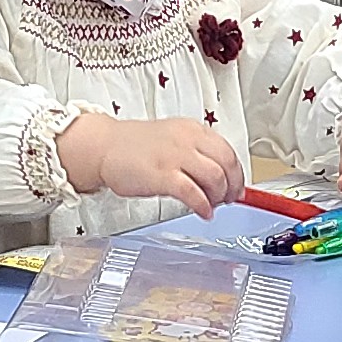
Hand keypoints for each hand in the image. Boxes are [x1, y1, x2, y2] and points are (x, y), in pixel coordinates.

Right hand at [57, 113, 243, 213]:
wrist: (104, 147)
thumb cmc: (134, 146)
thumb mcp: (172, 138)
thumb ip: (196, 152)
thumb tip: (220, 175)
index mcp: (192, 130)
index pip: (228, 150)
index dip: (237, 173)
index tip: (237, 186)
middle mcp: (187, 140)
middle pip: (227, 164)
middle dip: (233, 186)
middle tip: (228, 199)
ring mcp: (175, 157)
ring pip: (215, 178)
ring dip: (219, 197)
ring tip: (212, 205)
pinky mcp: (162, 175)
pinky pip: (193, 193)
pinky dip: (203, 206)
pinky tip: (203, 212)